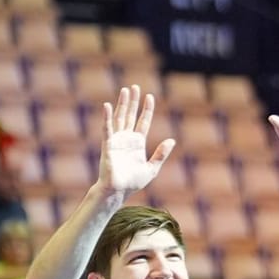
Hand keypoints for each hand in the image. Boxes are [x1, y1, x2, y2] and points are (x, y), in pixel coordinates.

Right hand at [96, 85, 175, 199]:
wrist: (118, 191)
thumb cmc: (133, 182)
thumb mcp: (152, 168)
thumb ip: (161, 154)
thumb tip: (172, 141)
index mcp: (137, 143)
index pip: (143, 122)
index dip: (146, 109)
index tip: (150, 97)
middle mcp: (127, 139)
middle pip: (130, 115)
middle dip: (133, 102)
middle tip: (135, 87)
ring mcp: (117, 140)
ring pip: (120, 118)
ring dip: (122, 104)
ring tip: (125, 90)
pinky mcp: (108, 145)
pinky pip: (107, 129)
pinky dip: (107, 118)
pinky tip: (107, 106)